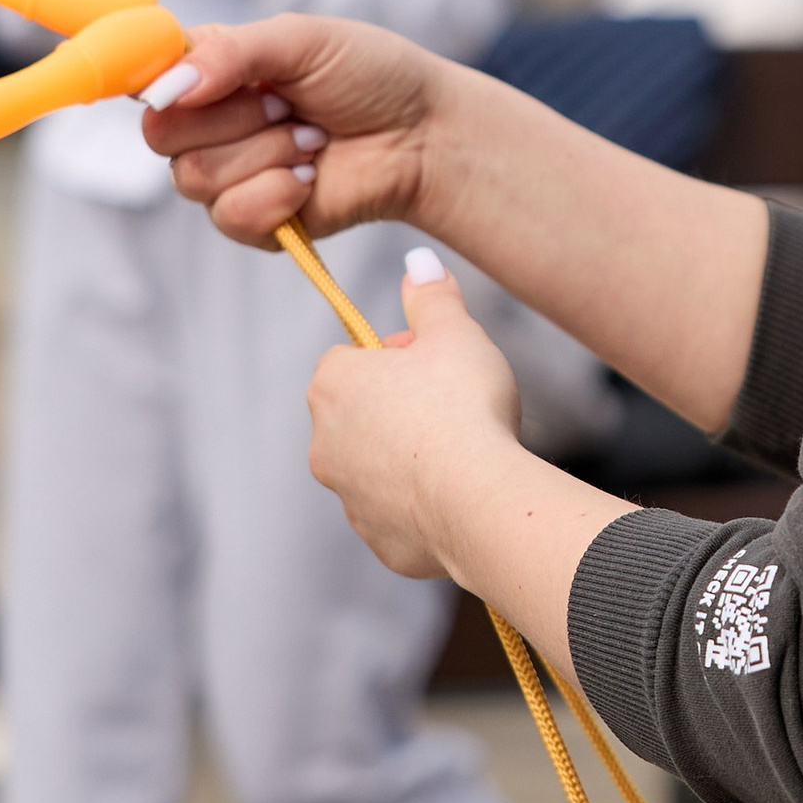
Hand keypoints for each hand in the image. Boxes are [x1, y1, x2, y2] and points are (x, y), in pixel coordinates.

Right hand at [144, 16, 447, 247]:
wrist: (423, 134)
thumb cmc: (370, 75)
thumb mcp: (302, 40)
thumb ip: (230, 53)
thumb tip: (168, 88)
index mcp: (209, 68)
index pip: (144, 75)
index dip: (157, 82)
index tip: (193, 81)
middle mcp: (207, 122)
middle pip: (160, 134)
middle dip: (232, 119)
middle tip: (287, 106)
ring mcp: (227, 174)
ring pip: (194, 178)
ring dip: (266, 154)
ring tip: (313, 139)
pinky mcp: (253, 221)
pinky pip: (230, 216)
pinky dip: (277, 194)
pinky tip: (311, 177)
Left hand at [306, 255, 521, 579]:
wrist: (478, 502)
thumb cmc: (462, 407)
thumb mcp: (455, 333)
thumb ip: (432, 296)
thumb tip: (418, 262)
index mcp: (333, 386)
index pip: (352, 358)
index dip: (396, 357)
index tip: (435, 365)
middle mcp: (325, 445)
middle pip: (362, 415)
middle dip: (402, 410)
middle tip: (455, 407)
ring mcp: (349, 498)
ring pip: (380, 468)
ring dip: (414, 458)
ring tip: (466, 453)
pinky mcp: (380, 541)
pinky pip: (401, 515)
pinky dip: (427, 505)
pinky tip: (464, 495)